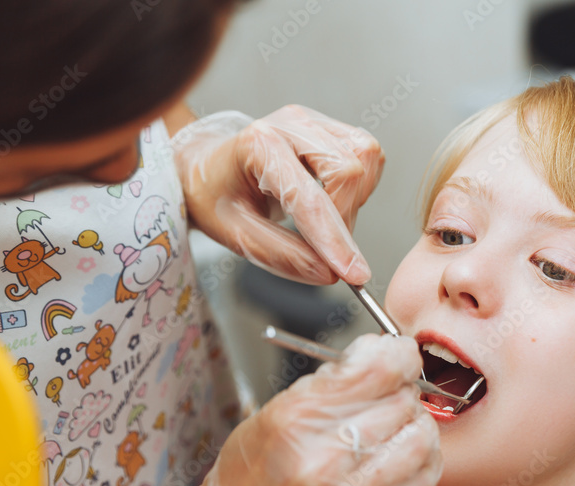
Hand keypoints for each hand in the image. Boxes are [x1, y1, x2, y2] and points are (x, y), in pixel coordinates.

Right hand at [111, 334, 440, 485]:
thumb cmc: (247, 485)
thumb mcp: (270, 418)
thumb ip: (327, 388)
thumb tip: (380, 356)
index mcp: (294, 419)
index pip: (378, 368)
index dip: (399, 355)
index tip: (399, 356)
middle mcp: (322, 457)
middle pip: (402, 400)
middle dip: (401, 393)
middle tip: (388, 400)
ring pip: (421, 437)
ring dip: (415, 427)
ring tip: (396, 431)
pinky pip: (424, 478)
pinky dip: (422, 461)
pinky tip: (402, 460)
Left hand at [173, 107, 383, 284]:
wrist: (207, 166)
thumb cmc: (215, 194)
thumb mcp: (235, 234)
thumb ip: (282, 255)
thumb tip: (328, 273)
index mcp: (258, 146)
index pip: (309, 198)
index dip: (334, 240)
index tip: (352, 274)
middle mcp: (291, 124)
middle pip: (348, 170)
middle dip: (345, 220)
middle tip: (326, 249)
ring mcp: (314, 122)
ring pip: (366, 157)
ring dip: (356, 201)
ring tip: (325, 221)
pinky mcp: (331, 129)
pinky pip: (367, 156)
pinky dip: (359, 187)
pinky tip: (333, 200)